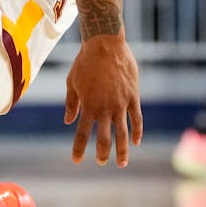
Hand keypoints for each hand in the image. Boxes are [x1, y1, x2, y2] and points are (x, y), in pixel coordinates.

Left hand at [64, 34, 142, 167]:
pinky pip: (136, 118)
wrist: (105, 44)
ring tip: (121, 163)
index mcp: (88, 106)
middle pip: (104, 138)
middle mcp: (104, 108)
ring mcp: (120, 103)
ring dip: (122, 150)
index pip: (82, 134)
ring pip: (122, 133)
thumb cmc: (85, 61)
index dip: (79, 149)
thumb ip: (71, 103)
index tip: (77, 161)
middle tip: (101, 162)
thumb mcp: (72, 82)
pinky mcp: (133, 96)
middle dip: (103, 153)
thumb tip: (68, 121)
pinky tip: (136, 142)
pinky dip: (137, 131)